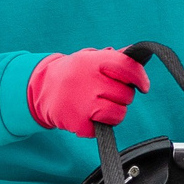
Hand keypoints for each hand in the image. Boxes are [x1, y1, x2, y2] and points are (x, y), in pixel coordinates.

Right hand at [27, 48, 149, 135]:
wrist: (41, 88)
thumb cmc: (74, 73)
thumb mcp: (89, 58)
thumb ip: (113, 57)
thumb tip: (136, 54)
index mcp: (91, 62)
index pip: (126, 67)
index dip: (140, 77)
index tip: (143, 86)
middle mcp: (87, 81)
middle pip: (126, 95)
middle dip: (122, 96)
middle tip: (109, 93)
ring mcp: (82, 104)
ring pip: (118, 114)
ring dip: (114, 112)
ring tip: (101, 106)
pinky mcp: (77, 123)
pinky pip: (103, 129)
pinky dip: (98, 125)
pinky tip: (87, 115)